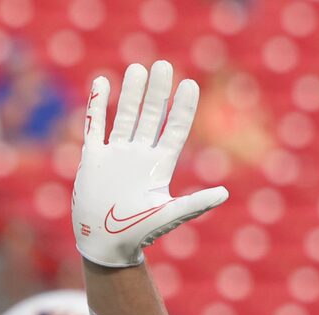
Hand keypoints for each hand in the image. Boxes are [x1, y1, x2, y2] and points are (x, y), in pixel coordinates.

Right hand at [73, 60, 228, 268]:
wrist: (104, 245)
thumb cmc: (138, 233)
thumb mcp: (168, 215)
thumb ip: (194, 204)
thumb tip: (224, 195)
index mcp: (160, 166)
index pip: (175, 130)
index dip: (182, 109)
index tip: (190, 84)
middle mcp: (140, 156)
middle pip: (151, 117)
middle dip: (157, 92)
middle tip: (163, 66)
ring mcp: (116, 154)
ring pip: (126, 116)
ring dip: (131, 93)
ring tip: (138, 68)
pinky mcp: (94, 158)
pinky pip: (96, 126)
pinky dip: (98, 105)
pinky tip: (102, 82)